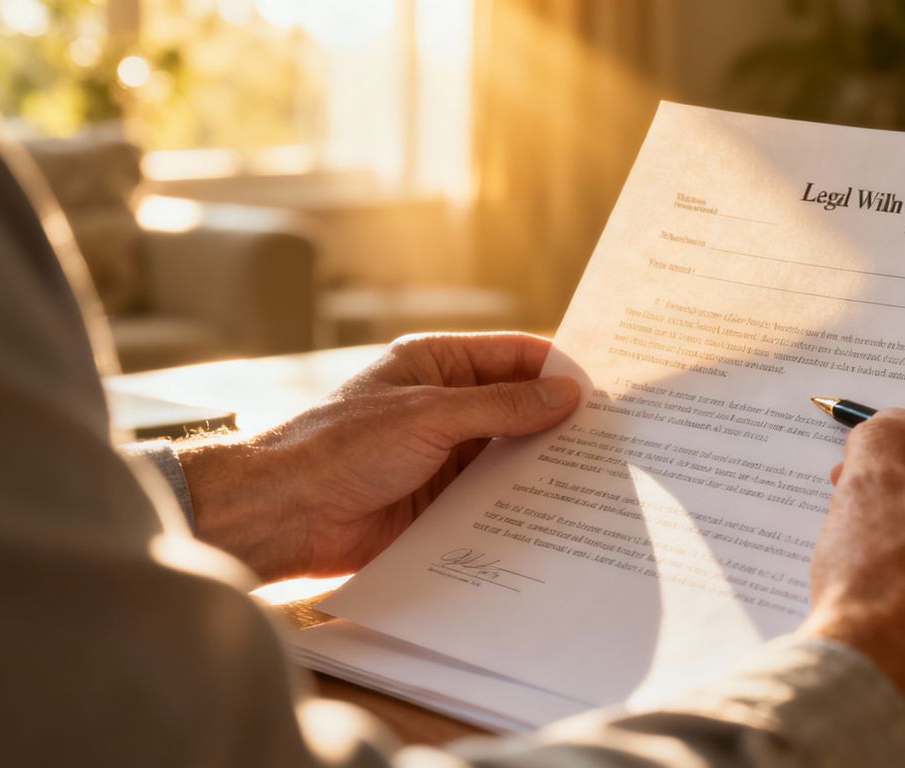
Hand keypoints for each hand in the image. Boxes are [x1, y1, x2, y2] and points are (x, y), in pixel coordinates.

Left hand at [177, 333, 579, 581]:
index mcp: (437, 364)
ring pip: (511, 456)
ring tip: (602, 478)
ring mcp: (445, 456)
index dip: (559, 367)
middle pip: (519, 408)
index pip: (514, 356)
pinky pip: (495, 499)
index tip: (609, 386)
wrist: (286, 516)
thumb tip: (566, 394)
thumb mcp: (430, 415)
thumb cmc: (341, 447)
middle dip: (561, 421)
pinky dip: (524, 504)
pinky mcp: (443, 503)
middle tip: (618, 437)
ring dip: (545, 467)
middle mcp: (446, 406)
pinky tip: (560, 514)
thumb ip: (502, 406)